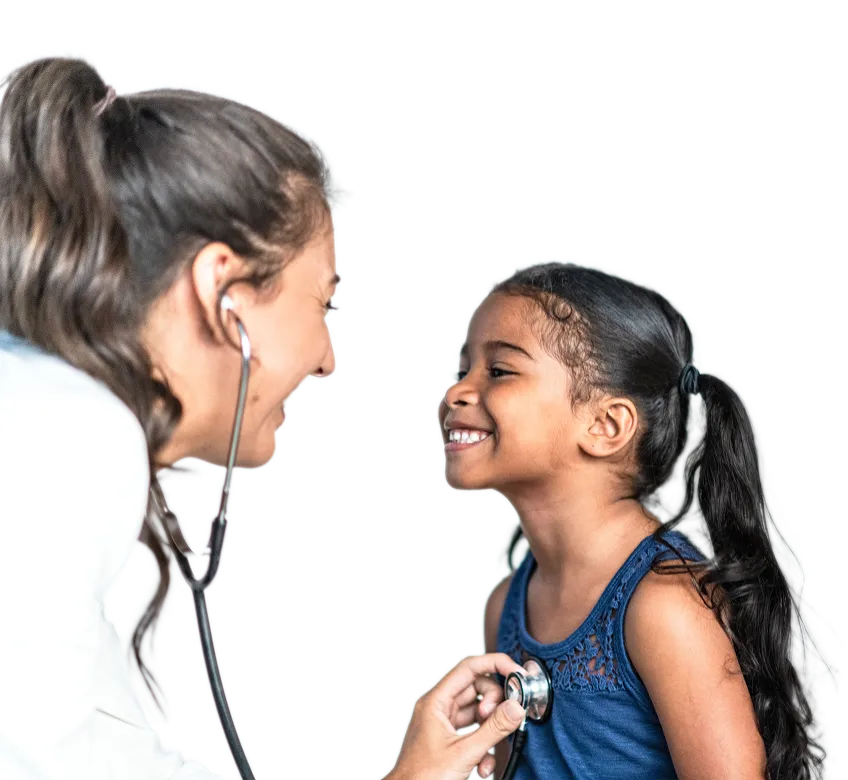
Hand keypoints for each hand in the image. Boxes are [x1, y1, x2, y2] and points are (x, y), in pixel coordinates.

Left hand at [389, 653, 526, 779]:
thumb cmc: (421, 778)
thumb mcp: (464, 753)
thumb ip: (493, 729)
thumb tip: (515, 707)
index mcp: (436, 701)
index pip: (469, 667)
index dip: (495, 664)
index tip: (516, 672)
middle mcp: (439, 708)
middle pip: (476, 689)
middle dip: (494, 704)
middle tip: (505, 718)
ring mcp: (443, 723)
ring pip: (477, 712)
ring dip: (490, 730)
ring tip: (491, 749)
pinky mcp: (449, 740)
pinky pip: (473, 731)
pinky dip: (483, 746)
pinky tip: (484, 764)